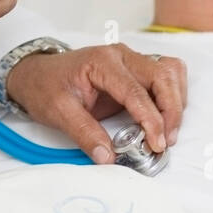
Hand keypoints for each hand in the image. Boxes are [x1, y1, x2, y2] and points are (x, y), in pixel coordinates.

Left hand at [5, 44, 185, 163]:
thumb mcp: (59, 112)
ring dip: (176, 101)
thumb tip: (108, 157)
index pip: (136, 91)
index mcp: (102, 62)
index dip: (151, 119)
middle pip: (162, 75)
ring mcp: (130, 59)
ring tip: (167, 131)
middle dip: (171, 110)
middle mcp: (121, 56)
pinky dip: (173, 94)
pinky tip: (164, 116)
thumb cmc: (45, 87)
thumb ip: (85, 134)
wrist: (36, 74)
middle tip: (166, 140)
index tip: (157, 143)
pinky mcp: (134, 69)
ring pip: (170, 72)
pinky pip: (165, 74)